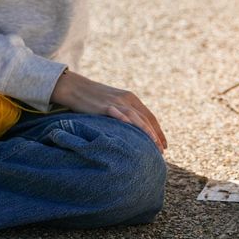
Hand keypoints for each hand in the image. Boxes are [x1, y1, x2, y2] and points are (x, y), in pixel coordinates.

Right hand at [50, 69, 166, 150]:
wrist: (75, 87)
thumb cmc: (94, 98)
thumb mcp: (113, 103)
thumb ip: (124, 113)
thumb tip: (132, 130)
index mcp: (131, 98)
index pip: (149, 116)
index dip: (158, 130)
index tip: (163, 144)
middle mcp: (126, 99)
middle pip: (145, 119)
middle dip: (155, 135)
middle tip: (161, 151)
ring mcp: (116, 102)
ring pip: (136, 118)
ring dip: (146, 132)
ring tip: (153, 145)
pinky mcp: (104, 106)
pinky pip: (117, 114)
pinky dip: (126, 121)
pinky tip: (132, 130)